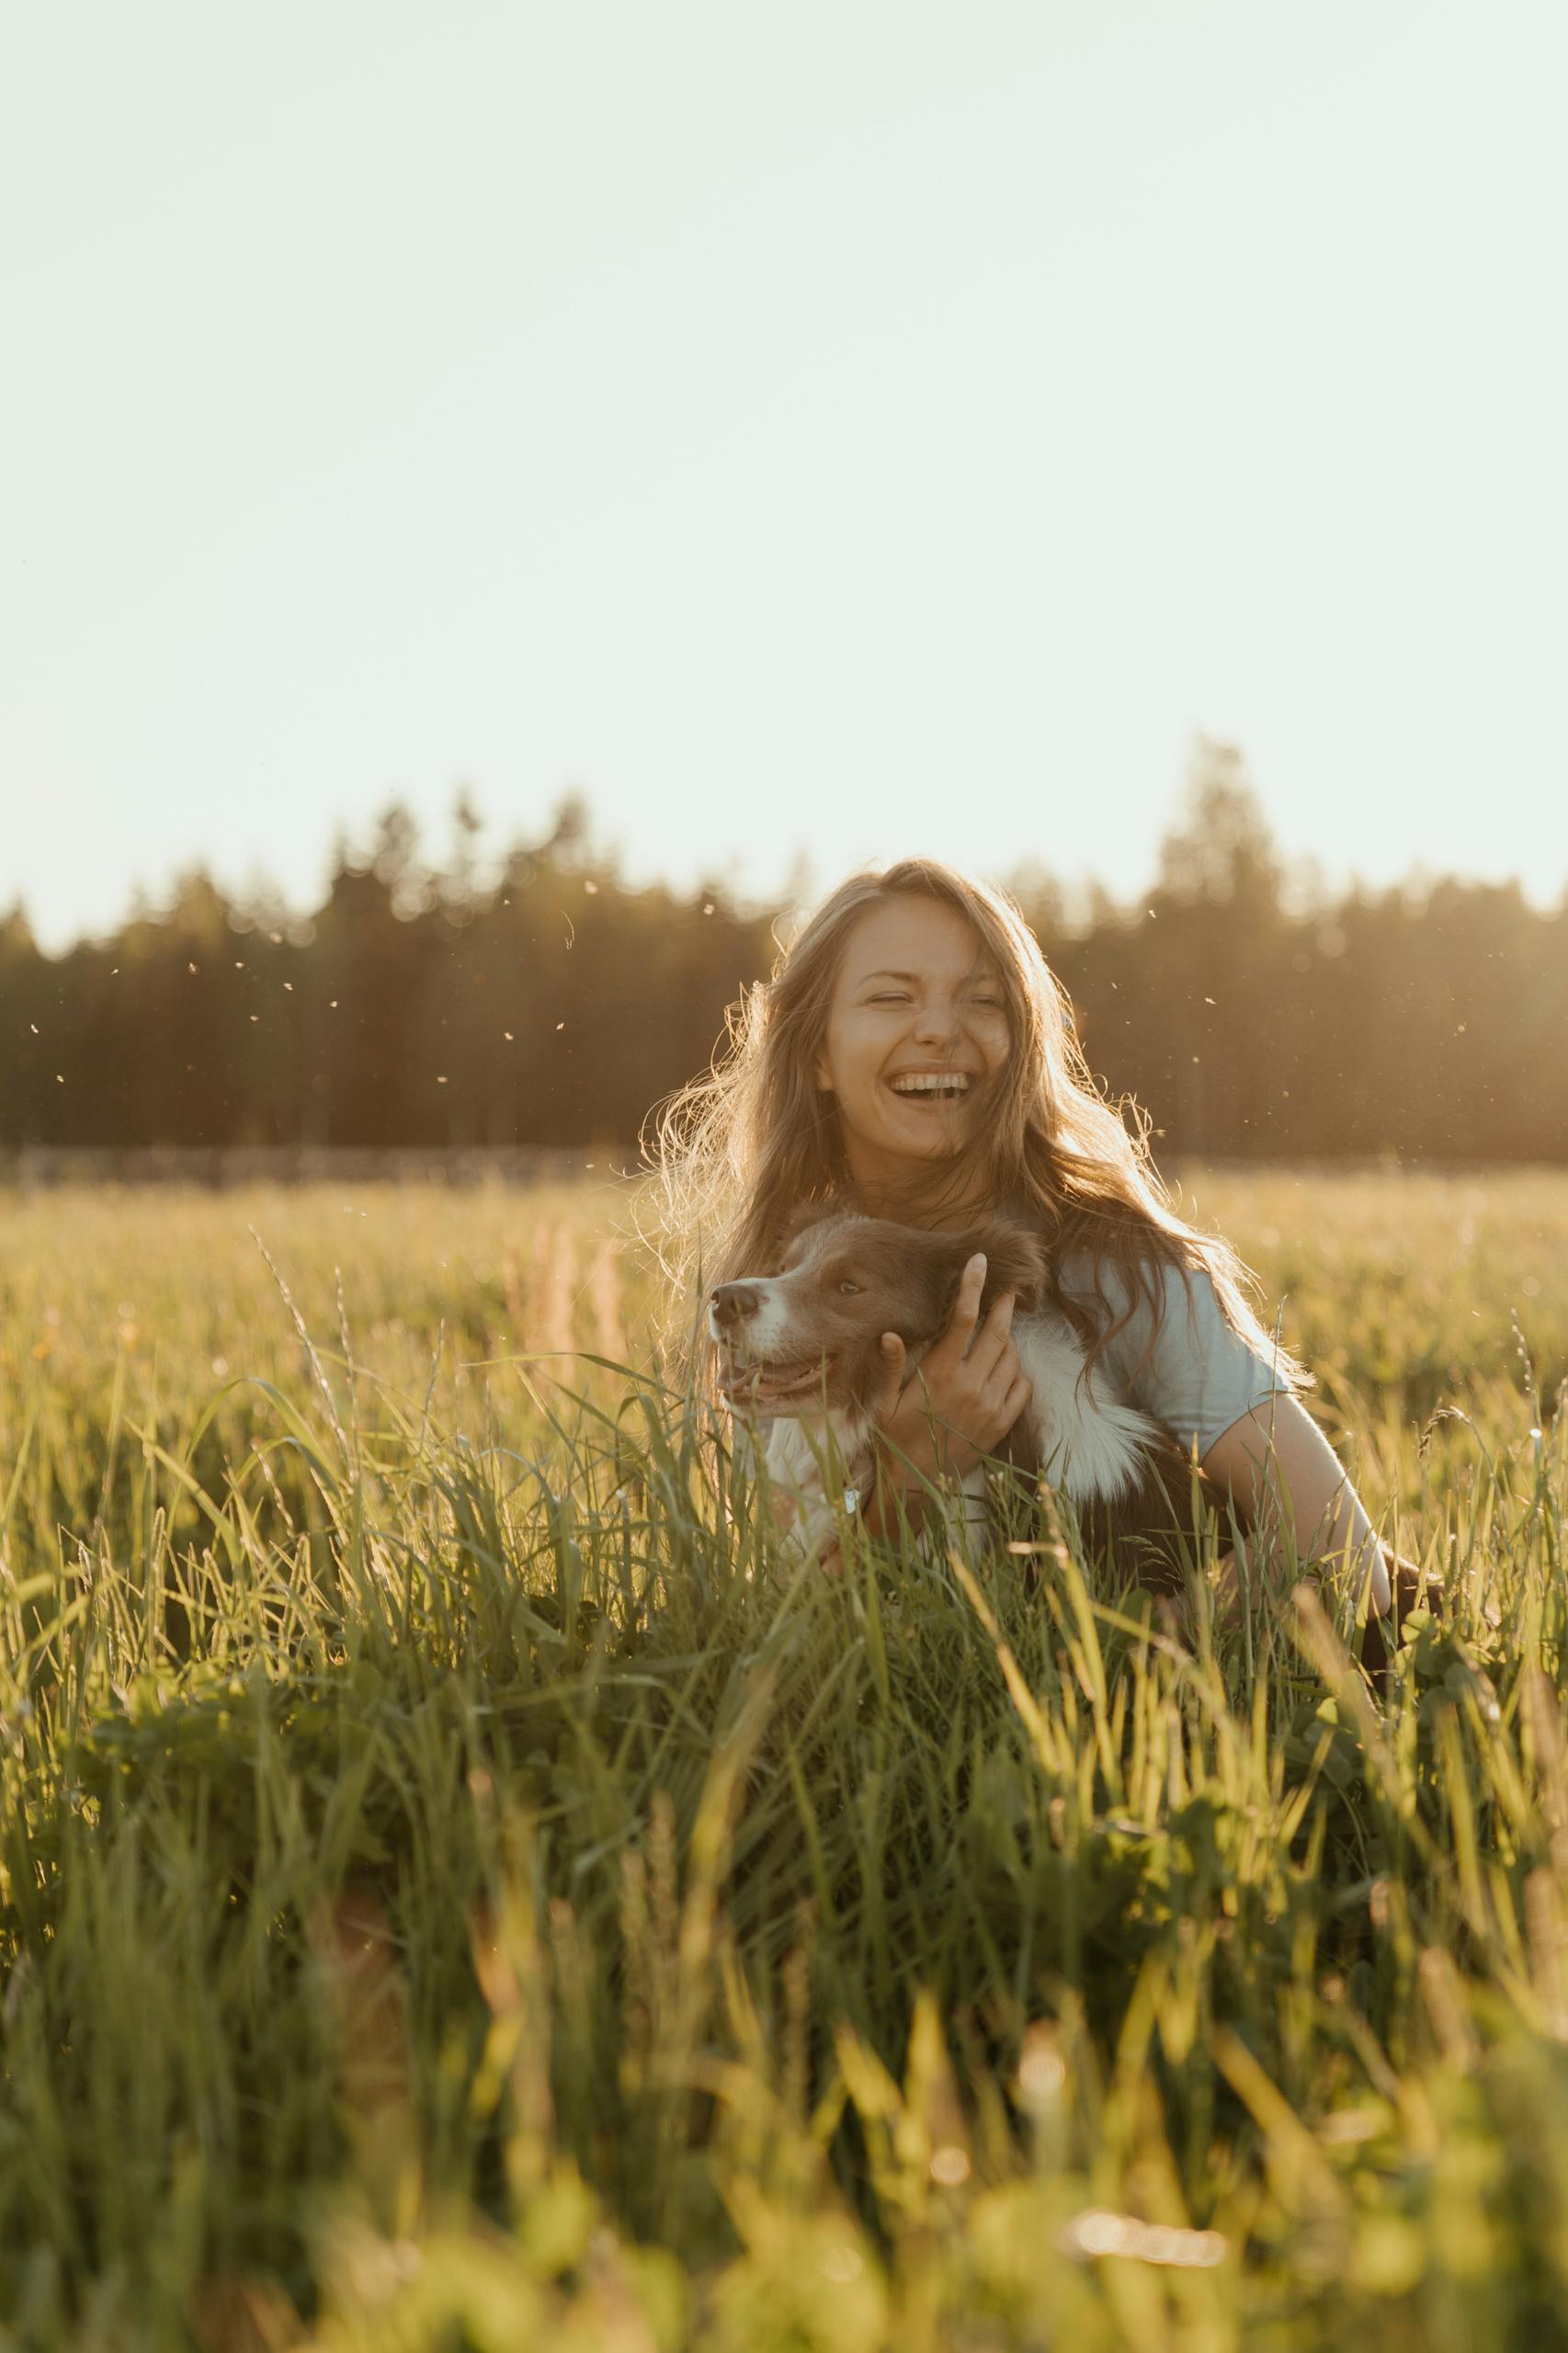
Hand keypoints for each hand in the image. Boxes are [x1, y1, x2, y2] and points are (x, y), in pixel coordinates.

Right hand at [867, 1252, 1033, 1498]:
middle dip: (1003, 1306)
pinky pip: (1021, 1388)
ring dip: (1008, 1340)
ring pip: (1012, 1358)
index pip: (962, 1319)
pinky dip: (1017, 1373)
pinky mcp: (1000, 1425)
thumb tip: (889, 1334)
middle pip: (997, 1332)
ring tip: (999, 1333)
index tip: (981, 1262)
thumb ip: (890, 1367)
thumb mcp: (883, 1403)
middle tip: (1007, 1291)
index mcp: (939, 1374)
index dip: (973, 1286)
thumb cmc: (892, 1440)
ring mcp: (989, 1406)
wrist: (913, 1487)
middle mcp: (970, 1387)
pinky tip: (1005, 1369)